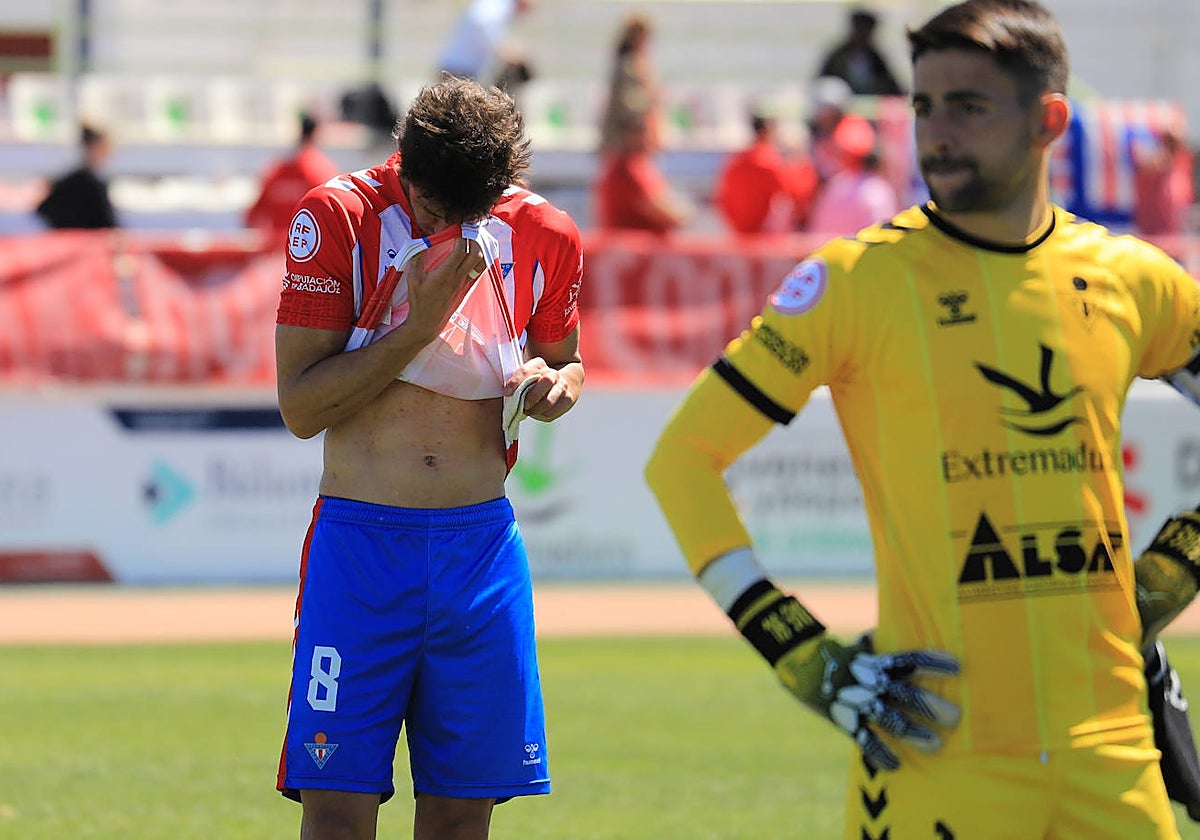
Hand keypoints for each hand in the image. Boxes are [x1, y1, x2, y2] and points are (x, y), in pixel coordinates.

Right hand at [403, 237, 485, 343]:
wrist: (428, 322)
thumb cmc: (419, 302)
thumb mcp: (413, 280)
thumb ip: (417, 261)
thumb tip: (419, 245)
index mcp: (445, 273)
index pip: (460, 250)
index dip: (460, 237)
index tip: (455, 229)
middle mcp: (458, 277)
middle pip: (475, 254)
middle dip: (473, 240)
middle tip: (466, 233)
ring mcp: (464, 283)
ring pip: (480, 263)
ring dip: (478, 250)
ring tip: (471, 242)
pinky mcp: (466, 289)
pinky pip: (477, 272)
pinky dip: (477, 261)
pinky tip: (471, 256)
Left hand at [503, 358, 576, 422]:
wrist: (564, 383)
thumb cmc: (537, 382)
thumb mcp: (527, 377)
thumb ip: (518, 383)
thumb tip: (508, 394)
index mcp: (539, 365)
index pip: (527, 370)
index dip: (516, 381)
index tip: (507, 392)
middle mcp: (553, 374)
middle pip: (545, 382)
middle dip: (531, 397)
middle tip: (523, 406)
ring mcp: (562, 386)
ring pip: (548, 401)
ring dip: (535, 409)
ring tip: (529, 411)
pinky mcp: (567, 400)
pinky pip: (553, 411)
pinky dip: (542, 415)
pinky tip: (537, 413)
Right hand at [775, 632, 959, 770]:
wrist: (798, 665)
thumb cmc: (834, 655)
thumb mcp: (857, 644)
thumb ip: (877, 642)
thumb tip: (891, 633)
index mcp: (877, 662)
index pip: (910, 660)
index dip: (933, 663)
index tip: (958, 667)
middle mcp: (871, 682)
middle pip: (906, 692)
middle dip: (931, 705)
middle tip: (955, 717)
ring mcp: (859, 702)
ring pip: (890, 718)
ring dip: (913, 732)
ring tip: (935, 744)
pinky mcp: (846, 721)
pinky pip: (865, 740)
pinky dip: (880, 753)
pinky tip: (895, 765)